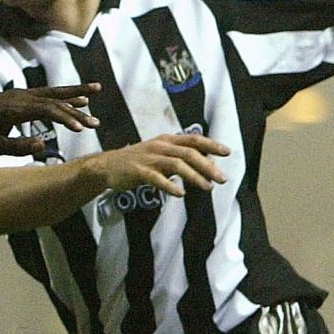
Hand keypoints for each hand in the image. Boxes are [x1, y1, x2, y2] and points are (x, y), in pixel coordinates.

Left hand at [0, 83, 100, 154]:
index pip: (46, 111)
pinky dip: (65, 94)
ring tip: (97, 89)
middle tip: (96, 123)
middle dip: (76, 111)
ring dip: (76, 91)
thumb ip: (16, 147)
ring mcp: (23, 94)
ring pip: (53, 92)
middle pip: (54, 101)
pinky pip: (48, 93)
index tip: (80, 129)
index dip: (64, 118)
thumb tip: (42, 146)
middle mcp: (21, 97)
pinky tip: (80, 96)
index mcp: (14, 109)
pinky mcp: (24, 95)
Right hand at [88, 133, 231, 196]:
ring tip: (207, 187)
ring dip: (194, 176)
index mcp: (167, 140)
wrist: (106, 166)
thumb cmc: (137, 161)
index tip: (227, 152)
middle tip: (222, 178)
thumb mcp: (159, 154)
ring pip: (176, 164)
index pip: (193, 139)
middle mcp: (160, 146)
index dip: (211, 145)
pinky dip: (170, 186)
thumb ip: (180, 158)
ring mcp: (149, 158)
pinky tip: (180, 194)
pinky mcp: (138, 171)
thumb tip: (205, 165)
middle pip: (188, 153)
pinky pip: (156, 178)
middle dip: (208, 165)